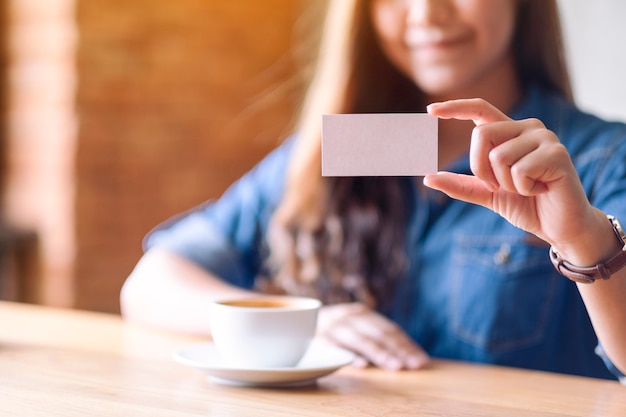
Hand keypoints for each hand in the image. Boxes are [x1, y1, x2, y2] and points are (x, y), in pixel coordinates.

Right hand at [317, 303, 429, 369]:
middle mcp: (350, 317)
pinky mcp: (319, 338)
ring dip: (379, 353)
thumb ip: (377, 339)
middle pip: (379, 333)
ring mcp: (334, 326)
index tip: (421, 361)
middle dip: (398, 351)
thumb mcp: (356, 329)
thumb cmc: (335, 331)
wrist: (296, 322)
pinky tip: (360, 365)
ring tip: (395, 367)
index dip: (406, 345)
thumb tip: (411, 359)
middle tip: (413, 366)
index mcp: (363, 314)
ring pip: (361, 340)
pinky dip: (348, 355)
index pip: (389, 329)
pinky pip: (336, 347)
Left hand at [424, 98, 606, 261]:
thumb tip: (428, 177)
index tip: (430, 110)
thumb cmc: (526, 206)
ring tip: (527, 189)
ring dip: (506, 184)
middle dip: (480, 169)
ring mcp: (544, 138)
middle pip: (481, 134)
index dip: (456, 108)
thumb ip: (461, 185)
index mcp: (510, 133)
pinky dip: (523, 188)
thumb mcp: (487, 195)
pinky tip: (540, 190)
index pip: (480, 110)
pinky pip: (519, 169)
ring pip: (499, 156)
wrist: (559, 227)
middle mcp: (527, 128)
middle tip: (499, 187)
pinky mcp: (557, 154)